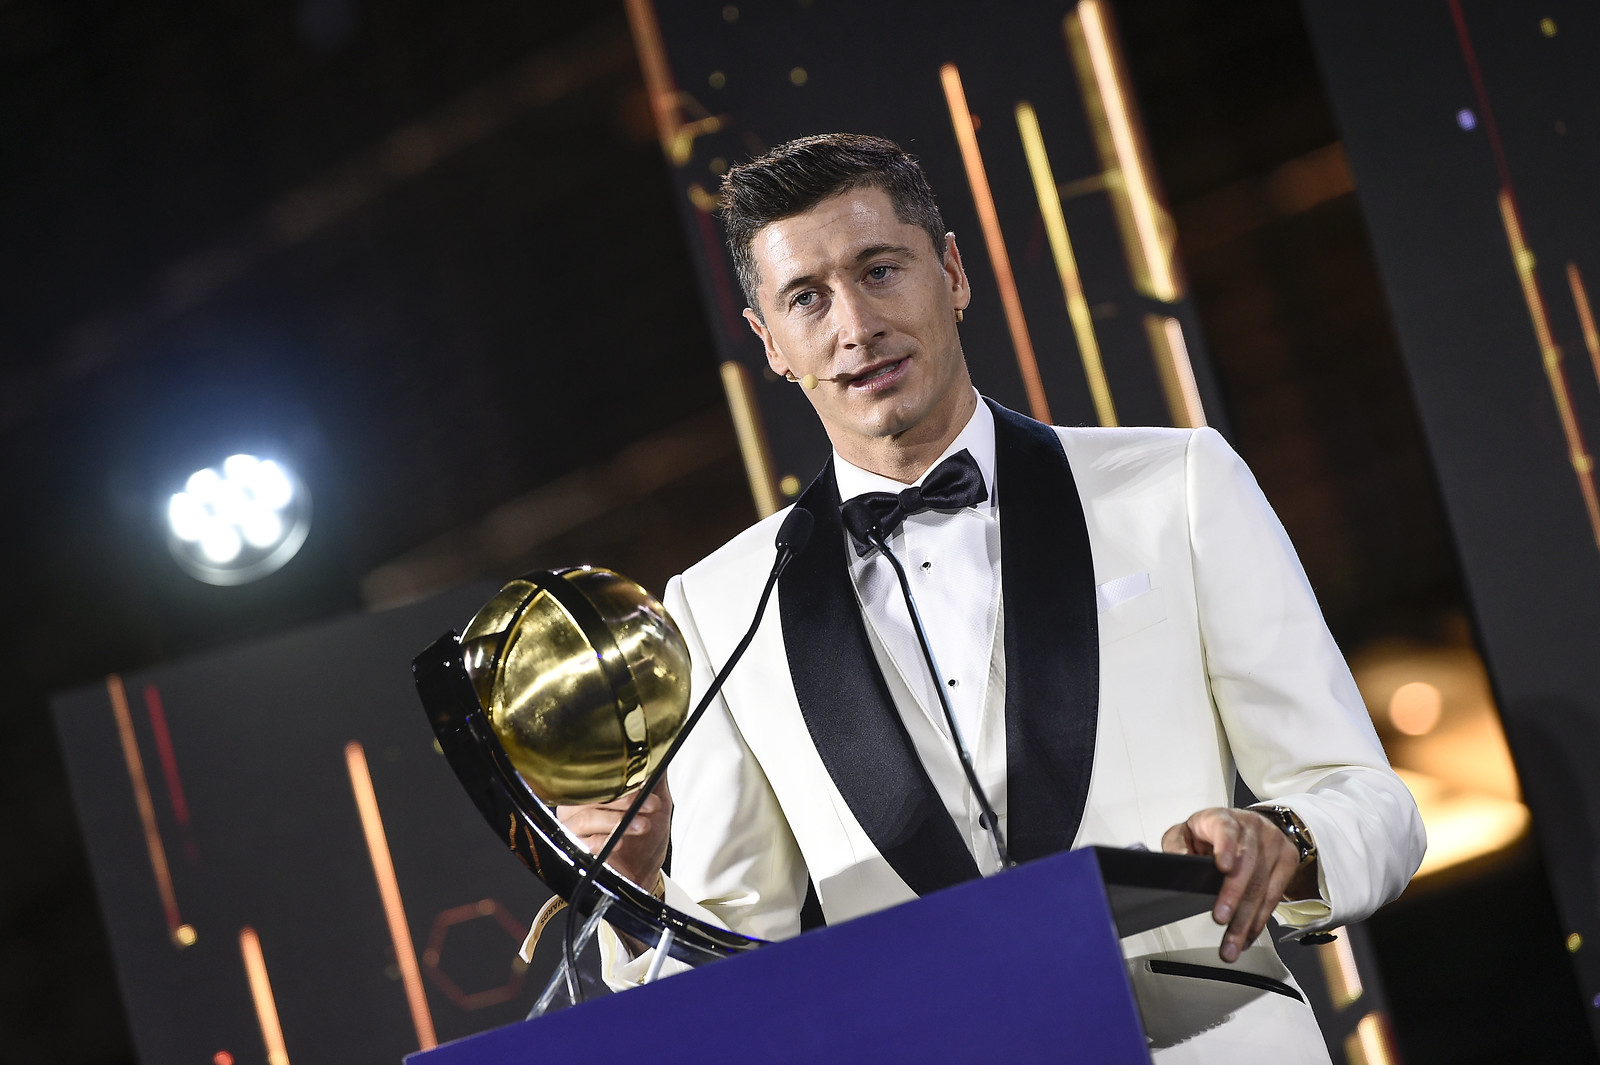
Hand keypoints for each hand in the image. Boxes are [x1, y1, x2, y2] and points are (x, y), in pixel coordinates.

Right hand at [556, 776, 671, 892]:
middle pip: (588, 798)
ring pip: (585, 819)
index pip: (596, 778)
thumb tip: (660, 754)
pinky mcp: (576, 853)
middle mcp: (577, 810)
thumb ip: (656, 779)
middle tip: (648, 806)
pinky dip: (602, 842)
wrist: (643, 874)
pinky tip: (620, 842)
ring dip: (616, 821)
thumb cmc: (645, 840)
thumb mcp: (658, 804)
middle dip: (621, 801)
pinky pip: (581, 844)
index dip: (619, 780)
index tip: (643, 784)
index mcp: (592, 793)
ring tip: (642, 826)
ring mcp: (574, 832)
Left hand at [1161, 807, 1305, 962]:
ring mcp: (1273, 843)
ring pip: (1262, 886)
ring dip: (1246, 920)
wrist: (1247, 826)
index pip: (1226, 829)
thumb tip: (1180, 861)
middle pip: (1247, 865)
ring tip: (1232, 944)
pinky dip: (1259, 920)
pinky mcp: (1287, 860)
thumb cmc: (1211, 832)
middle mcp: (1252, 828)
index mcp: (1223, 818)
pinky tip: (1247, 935)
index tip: (1222, 867)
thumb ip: (1177, 845)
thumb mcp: (1186, 832)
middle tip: (1221, 921)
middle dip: (1234, 898)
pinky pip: (1275, 896)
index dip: (1225, 847)